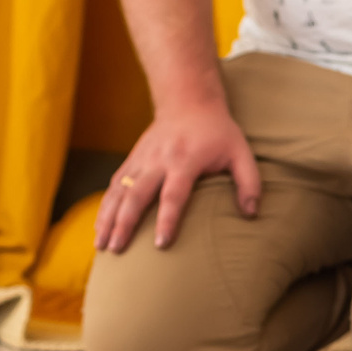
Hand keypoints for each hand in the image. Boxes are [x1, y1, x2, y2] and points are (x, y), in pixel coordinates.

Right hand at [95, 102, 260, 252]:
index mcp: (185, 160)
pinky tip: (99, 228)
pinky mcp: (131, 160)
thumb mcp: (241, 152)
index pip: (173, 194)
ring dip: (107, 219)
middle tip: (116, 250)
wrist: (188, 101)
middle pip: (136, 195)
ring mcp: (141, 160)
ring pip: (119, 191)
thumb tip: (252, 213)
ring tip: (101, 246)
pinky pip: (113, 185)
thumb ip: (249, 182)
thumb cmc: (218, 132)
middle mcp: (158, 160)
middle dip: (124, 224)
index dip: (167, 220)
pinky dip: (104, 207)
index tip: (161, 244)